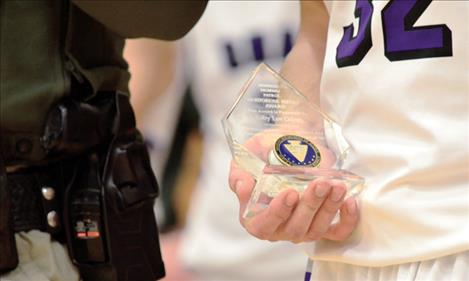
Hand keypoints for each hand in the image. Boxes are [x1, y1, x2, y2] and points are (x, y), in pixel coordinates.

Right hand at [229, 162, 358, 242]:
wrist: (291, 139)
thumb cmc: (266, 150)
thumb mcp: (248, 155)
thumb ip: (240, 171)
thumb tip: (242, 185)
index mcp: (255, 216)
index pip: (262, 226)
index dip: (276, 213)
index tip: (289, 192)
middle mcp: (279, 228)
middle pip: (294, 229)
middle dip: (309, 206)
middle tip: (319, 183)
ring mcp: (303, 228)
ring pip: (317, 229)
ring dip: (328, 209)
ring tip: (336, 186)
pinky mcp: (324, 223)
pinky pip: (338, 232)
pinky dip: (347, 220)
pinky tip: (349, 201)